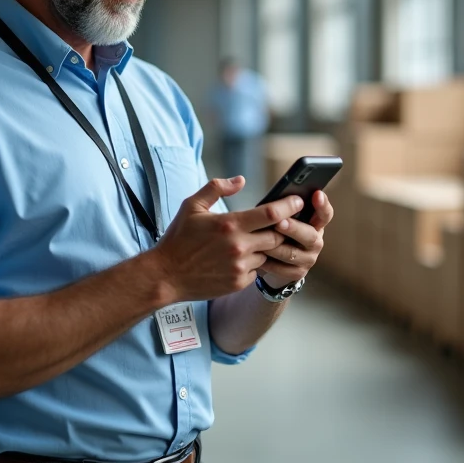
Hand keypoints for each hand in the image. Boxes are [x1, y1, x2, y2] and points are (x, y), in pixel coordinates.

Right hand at [150, 177, 303, 302]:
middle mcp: (239, 247)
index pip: (271, 213)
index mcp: (230, 224)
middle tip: (285, 221)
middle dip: (284, 227)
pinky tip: (244, 257)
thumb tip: (241, 180)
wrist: (165, 276)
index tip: (298, 200)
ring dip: (268, 246)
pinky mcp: (239, 282)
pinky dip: (256, 263)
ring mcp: (240, 267)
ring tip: (260, 239)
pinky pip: (258, 270)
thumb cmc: (178, 238)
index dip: (289, 205)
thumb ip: (217, 188)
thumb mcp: (192, 206)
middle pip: (278, 235)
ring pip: (269, 254)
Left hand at [258, 190, 333, 288]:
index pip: (325, 214)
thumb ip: (286, 210)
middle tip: (279, 223)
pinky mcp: (298, 273)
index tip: (317, 194)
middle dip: (293, 229)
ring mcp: (309, 259)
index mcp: (316, 224)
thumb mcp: (286, 218)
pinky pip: (282, 268)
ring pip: (292, 253)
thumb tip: (276, 200)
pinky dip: (268, 262)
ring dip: (275, 246)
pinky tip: (257, 255)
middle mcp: (316, 241)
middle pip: (309, 235)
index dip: (322, 205)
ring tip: (260, 240)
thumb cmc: (280, 231)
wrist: (279, 259)